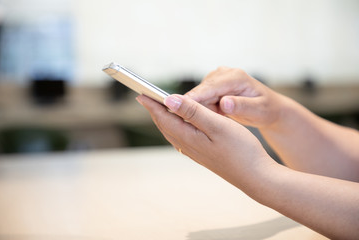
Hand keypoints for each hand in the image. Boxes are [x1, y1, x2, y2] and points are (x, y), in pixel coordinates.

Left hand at [136, 94, 275, 190]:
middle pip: (165, 125)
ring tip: (161, 106)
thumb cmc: (241, 151)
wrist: (256, 176)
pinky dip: (177, 125)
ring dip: (165, 117)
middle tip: (147, 96)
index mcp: (188, 137)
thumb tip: (169, 100)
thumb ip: (193, 112)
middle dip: (155, 110)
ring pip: (173, 131)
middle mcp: (187, 146)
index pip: (163, 117)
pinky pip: (182, 136)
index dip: (151, 104)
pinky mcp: (202, 153)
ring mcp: (195, 151)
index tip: (141, 92)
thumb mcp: (217, 126)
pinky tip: (182, 122)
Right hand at [186, 67, 287, 128]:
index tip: (177, 108)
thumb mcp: (258, 111)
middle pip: (200, 91)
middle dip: (193, 107)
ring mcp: (217, 79)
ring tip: (206, 124)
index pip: (209, 88)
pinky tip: (206, 120)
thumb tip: (224, 103)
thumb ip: (242, 107)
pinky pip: (201, 99)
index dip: (193, 99)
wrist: (268, 108)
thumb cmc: (266, 109)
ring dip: (199, 110)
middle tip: (187, 124)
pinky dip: (202, 110)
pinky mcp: (213, 86)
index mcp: (235, 77)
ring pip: (198, 96)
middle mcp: (224, 74)